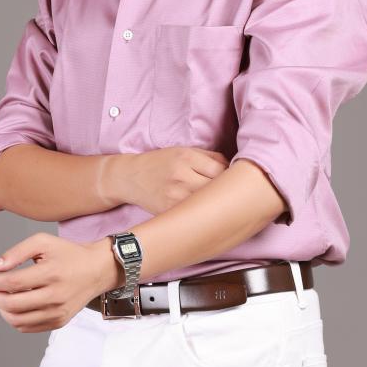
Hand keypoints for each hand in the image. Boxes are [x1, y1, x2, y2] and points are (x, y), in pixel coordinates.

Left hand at [0, 232, 118, 333]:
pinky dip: (14, 319)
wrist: (97, 270)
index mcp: (51, 273)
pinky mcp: (59, 322)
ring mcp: (58, 312)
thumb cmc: (68, 254)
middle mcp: (55, 296)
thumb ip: (17, 252)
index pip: (12, 283)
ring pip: (17, 320)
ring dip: (2, 310)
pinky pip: (28, 327)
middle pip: (12, 304)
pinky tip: (15, 306)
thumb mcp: (43, 242)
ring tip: (2, 297)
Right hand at [114, 146, 230, 215]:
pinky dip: (202, 215)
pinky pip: (193, 216)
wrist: (130, 177)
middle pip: (217, 190)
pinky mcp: (169, 212)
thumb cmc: (161, 163)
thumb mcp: (184, 151)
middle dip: (227, 194)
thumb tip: (236, 171)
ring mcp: (174, 197)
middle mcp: (181, 177)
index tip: (234, 183)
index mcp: (187, 158)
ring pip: (207, 205)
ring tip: (219, 206)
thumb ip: (211, 158)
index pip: (223, 171)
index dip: (232, 178)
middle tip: (232, 197)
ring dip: (217, 207)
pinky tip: (204, 214)